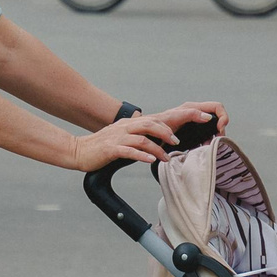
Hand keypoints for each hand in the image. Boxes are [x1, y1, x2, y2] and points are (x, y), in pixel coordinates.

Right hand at [64, 100, 229, 172]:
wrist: (78, 151)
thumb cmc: (103, 148)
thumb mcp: (125, 138)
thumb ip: (141, 137)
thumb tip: (160, 141)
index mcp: (133, 124)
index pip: (159, 118)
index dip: (180, 117)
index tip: (197, 119)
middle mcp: (128, 127)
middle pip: (153, 123)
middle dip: (170, 130)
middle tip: (182, 140)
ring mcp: (119, 137)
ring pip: (143, 136)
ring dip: (158, 145)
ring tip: (168, 154)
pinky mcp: (111, 148)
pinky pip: (129, 150)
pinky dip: (141, 154)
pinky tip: (151, 159)